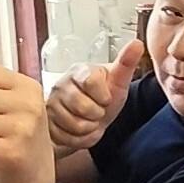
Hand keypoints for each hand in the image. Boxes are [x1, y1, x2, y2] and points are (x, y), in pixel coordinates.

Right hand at [45, 37, 144, 154]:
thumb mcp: (118, 82)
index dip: (103, 96)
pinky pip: (67, 137)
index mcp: (79, 71)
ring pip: (75, 124)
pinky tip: (80, 130)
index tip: (106, 98)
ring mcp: (51, 104)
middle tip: (98, 111)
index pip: (91, 81)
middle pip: (83, 107)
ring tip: (90, 120)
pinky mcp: (46, 123)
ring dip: (89, 128)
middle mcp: (61, 85)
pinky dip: (79, 139)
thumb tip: (137, 43)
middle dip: (97, 114)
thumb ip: (126, 63)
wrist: (90, 119)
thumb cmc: (104, 98)